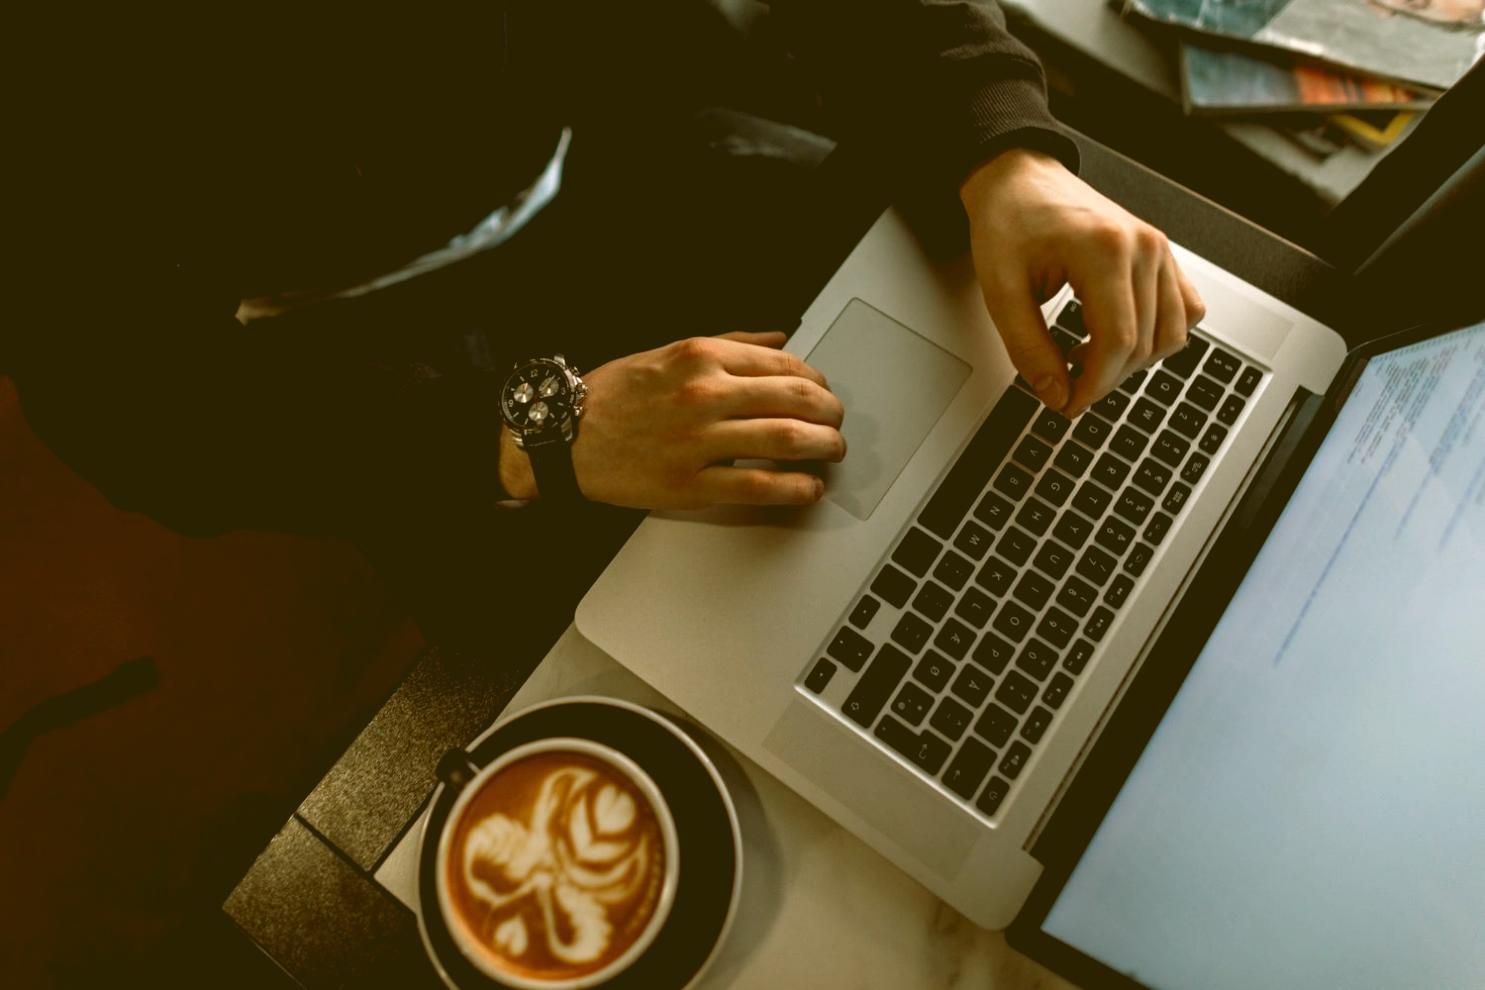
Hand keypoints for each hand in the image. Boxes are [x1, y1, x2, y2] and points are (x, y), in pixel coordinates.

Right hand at [500, 332, 844, 508]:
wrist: (562, 436)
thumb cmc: (612, 395)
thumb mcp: (669, 352)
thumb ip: (729, 343)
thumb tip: (778, 336)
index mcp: (701, 357)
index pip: (783, 365)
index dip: (817, 381)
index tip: (824, 393)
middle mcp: (705, 394)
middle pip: (795, 400)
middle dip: (830, 413)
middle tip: (837, 424)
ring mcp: (699, 440)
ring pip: (786, 439)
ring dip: (823, 447)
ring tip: (832, 453)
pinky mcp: (690, 483)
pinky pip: (758, 485)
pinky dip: (795, 487)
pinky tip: (808, 488)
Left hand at [960, 149, 1204, 416]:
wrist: (1021, 180)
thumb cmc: (1010, 222)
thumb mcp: (1000, 290)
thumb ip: (1028, 348)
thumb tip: (1056, 394)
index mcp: (1104, 250)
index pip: (1118, 342)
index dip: (1093, 385)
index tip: (1066, 404)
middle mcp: (1143, 247)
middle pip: (1145, 344)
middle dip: (1106, 379)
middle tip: (1066, 387)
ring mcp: (1159, 249)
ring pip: (1172, 333)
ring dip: (1132, 362)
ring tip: (1085, 357)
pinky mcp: (1163, 255)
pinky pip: (1184, 310)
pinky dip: (1156, 335)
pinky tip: (1113, 337)